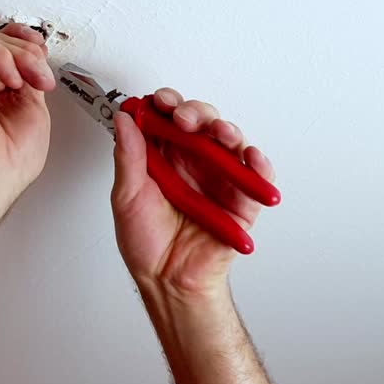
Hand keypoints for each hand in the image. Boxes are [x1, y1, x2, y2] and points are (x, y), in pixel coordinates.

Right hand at [0, 24, 54, 226]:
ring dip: (20, 54)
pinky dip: (1, 54)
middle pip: (3, 40)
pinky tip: (10, 78)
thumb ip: (32, 79)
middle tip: (41, 74)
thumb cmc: (6, 162)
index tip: (45, 54)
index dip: (28, 44)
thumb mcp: (35, 110)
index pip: (9, 52)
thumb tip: (37, 57)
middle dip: (30, 51)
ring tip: (29, 78)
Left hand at [111, 89, 275, 298]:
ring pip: (230, 141)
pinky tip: (250, 156)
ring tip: (220, 133)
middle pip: (202, 122)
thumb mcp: (127, 197)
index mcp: (163, 157)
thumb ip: (128, 157)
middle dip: (196, 112)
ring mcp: (219, 178)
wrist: (169, 281)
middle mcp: (192, 162)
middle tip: (185, 119)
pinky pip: (257, 175)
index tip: (161, 101)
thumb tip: (124, 120)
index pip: (168, 118)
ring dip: (227, 130)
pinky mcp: (242, 199)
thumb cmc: (147, 243)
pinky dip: (258, 163)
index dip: (167, 104)